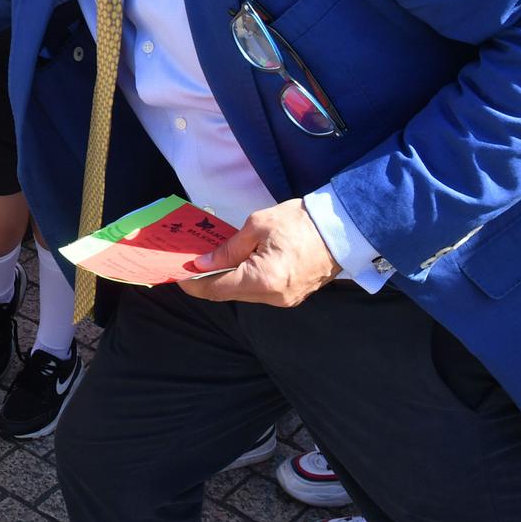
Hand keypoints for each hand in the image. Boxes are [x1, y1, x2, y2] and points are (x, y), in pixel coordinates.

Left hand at [178, 199, 339, 307]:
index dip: (194, 283)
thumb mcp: (258, 226)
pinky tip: (241, 263)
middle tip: (194, 263)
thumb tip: (204, 263)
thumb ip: (228, 248)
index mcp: (264, 279)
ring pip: (245, 293)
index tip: (178, 275)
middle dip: (209, 280)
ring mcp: (286, 300)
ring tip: (217, 259)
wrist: (342, 228)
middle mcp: (274, 297)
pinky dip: (247, 280)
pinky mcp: (293, 296)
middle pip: (229, 293)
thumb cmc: (301, 221)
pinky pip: (261, 292)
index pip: (217, 289)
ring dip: (229, 279)